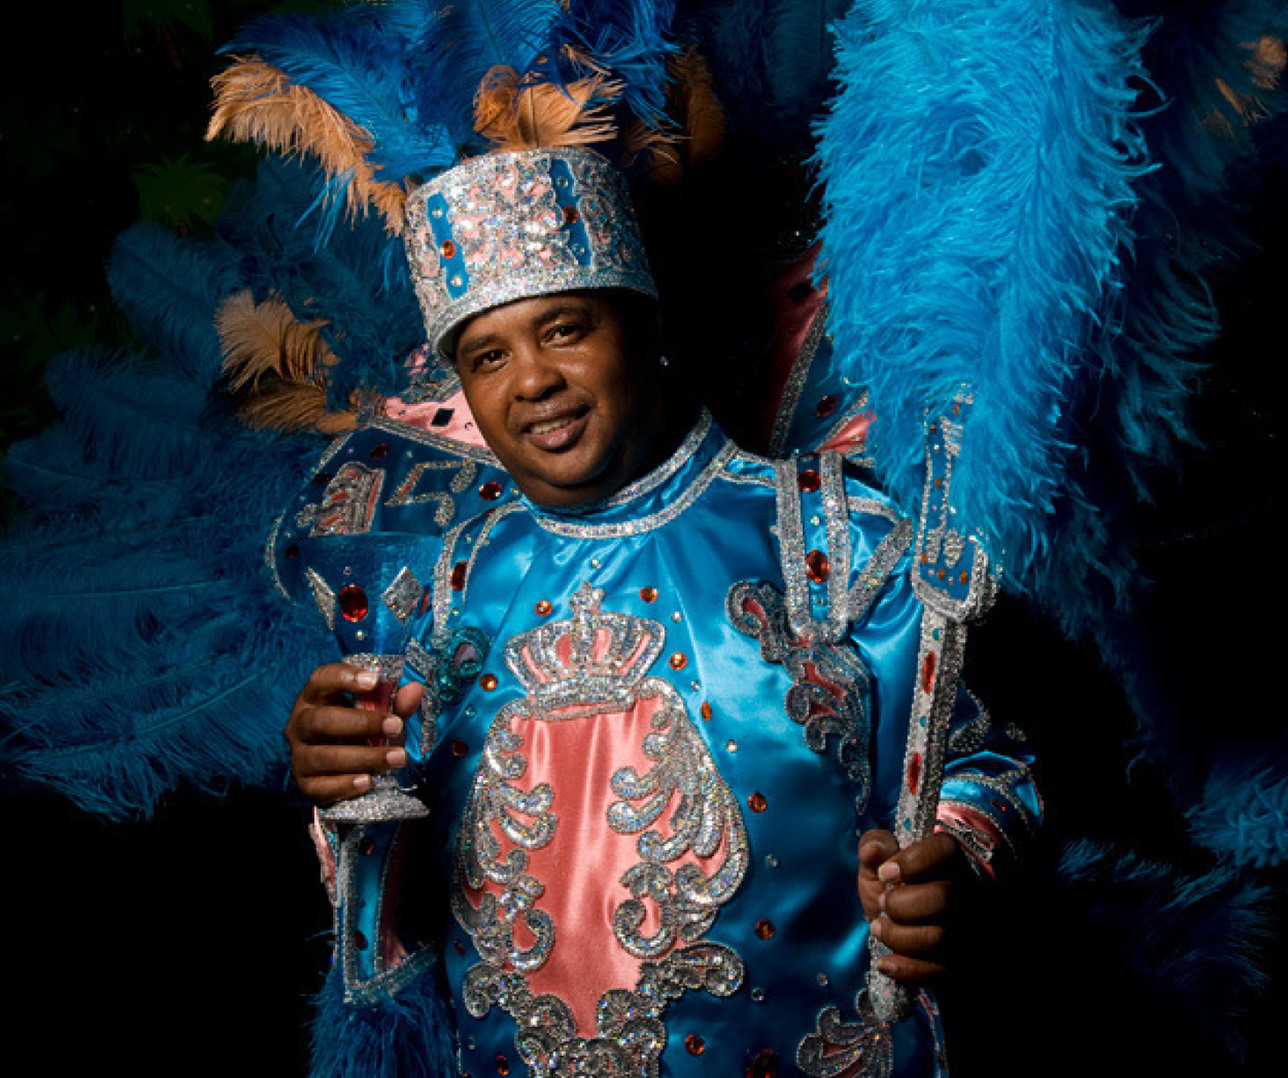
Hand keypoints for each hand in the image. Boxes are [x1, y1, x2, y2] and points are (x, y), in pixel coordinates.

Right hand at [285, 662, 424, 804]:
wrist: (339, 768)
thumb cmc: (358, 730)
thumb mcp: (378, 713)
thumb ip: (395, 702)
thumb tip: (415, 690)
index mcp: (315, 697)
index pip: (321, 679)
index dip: (344, 677)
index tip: (374, 680)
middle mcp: (301, 723)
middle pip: (321, 720)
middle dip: (362, 723)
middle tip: (396, 725)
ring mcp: (299, 755)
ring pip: (324, 756)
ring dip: (363, 757)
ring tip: (397, 758)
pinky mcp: (305, 784)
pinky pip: (320, 786)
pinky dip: (346, 785)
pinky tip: (369, 781)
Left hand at [857, 829, 968, 983]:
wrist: (901, 929)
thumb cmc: (891, 887)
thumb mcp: (878, 862)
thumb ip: (873, 846)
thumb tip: (872, 850)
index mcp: (948, 860)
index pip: (945, 849)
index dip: (912, 861)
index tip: (884, 874)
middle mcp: (965, 892)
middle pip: (943, 897)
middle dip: (900, 904)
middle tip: (882, 904)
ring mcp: (966, 928)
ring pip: (940, 937)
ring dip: (897, 936)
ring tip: (878, 928)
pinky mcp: (960, 962)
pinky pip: (940, 972)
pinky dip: (906, 970)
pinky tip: (885, 963)